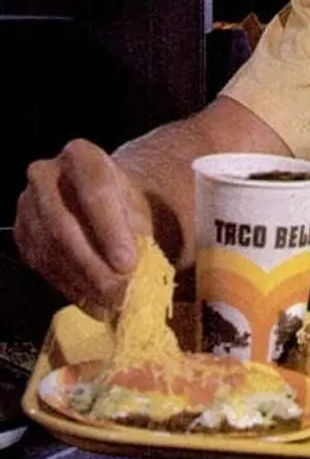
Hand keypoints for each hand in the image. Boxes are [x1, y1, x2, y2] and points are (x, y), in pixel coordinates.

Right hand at [14, 138, 151, 312]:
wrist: (98, 200)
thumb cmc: (123, 203)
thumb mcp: (139, 207)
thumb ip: (139, 233)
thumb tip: (137, 275)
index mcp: (81, 156)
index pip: (94, 190)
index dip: (110, 229)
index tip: (128, 264)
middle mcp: (45, 174)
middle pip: (64, 225)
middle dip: (94, 265)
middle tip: (120, 293)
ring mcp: (27, 204)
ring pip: (50, 250)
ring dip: (82, 281)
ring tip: (112, 302)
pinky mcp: (21, 233)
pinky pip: (42, 265)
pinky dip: (70, 287)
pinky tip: (93, 300)